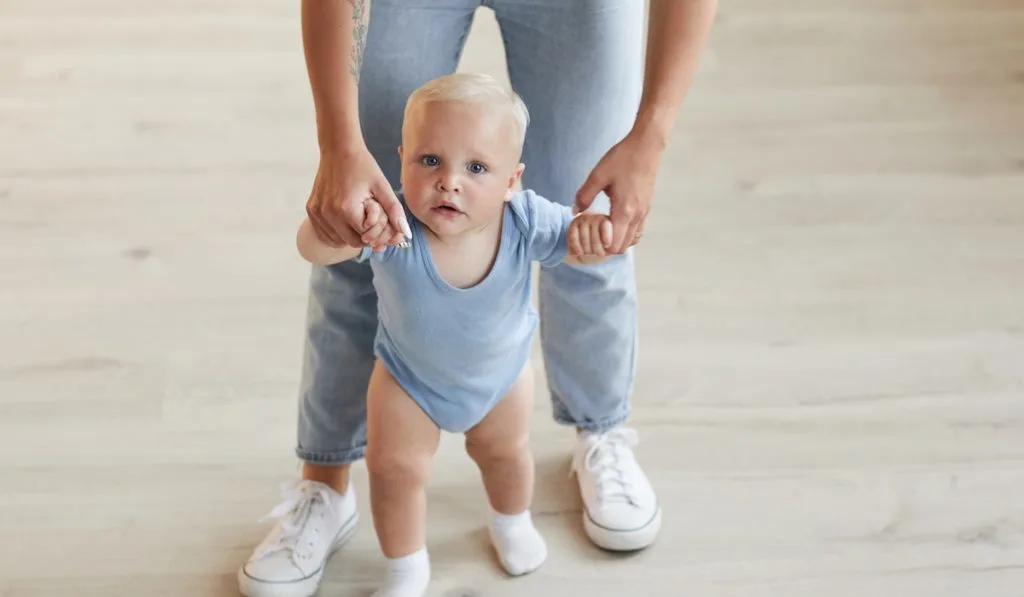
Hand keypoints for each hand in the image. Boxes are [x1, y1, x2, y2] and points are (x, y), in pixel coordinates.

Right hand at [306, 145, 410, 251]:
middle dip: (367, 238)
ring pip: (338, 241)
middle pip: (353, 243)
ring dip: (351, 237)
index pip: (367, 238)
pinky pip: (325, 234)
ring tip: (360, 222)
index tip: (384, 224)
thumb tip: (406, 233)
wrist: (338, 148)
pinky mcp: (312, 210)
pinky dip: (336, 234)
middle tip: (374, 225)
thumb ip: (395, 211)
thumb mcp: (382, 186)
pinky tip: (346, 224)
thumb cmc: (362, 165)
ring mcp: (318, 213)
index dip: (379, 234)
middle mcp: (329, 214)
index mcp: (347, 209)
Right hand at [567, 213, 612, 260]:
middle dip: (598, 251)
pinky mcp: (572, 225)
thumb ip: (616, 243)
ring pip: (584, 240)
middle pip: (595, 239)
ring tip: (590, 253)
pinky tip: (579, 253)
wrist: (588, 238)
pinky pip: (573, 238)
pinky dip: (577, 248)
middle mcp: (594, 217)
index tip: (607, 246)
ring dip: (587, 251)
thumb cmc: (603, 240)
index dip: (607, 238)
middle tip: (601, 254)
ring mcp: (582, 220)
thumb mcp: (612, 241)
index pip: (606, 227)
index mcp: (606, 220)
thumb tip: (623, 248)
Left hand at [573, 129, 664, 253]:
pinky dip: (626, 232)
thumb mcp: (598, 175)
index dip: (599, 247)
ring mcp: (644, 213)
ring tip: (603, 228)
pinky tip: (614, 220)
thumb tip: (574, 211)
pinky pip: (637, 230)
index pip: (613, 245)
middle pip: (622, 247)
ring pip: (631, 240)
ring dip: (617, 240)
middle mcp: (637, 216)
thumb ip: (584, 195)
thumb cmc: (623, 159)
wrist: (647, 146)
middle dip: (606, 246)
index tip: (588, 237)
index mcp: (624, 211)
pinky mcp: (647, 207)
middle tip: (592, 234)